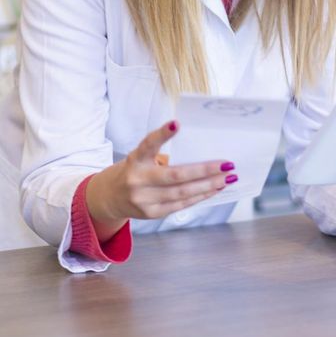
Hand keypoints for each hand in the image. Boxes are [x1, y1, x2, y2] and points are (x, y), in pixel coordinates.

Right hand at [85, 120, 235, 241]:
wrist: (107, 198)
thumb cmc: (133, 171)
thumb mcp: (140, 157)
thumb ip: (162, 153)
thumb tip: (201, 149)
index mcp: (135, 160)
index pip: (148, 145)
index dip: (161, 134)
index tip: (176, 124)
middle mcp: (137, 180)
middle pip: (175, 175)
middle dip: (205, 170)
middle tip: (227, 163)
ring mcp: (143, 199)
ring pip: (182, 193)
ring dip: (209, 185)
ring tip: (228, 178)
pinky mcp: (151, 213)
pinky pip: (181, 204)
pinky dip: (200, 196)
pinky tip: (215, 189)